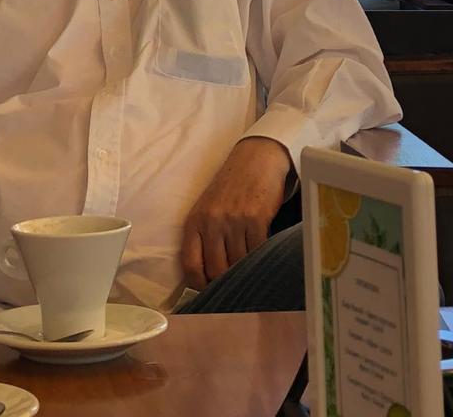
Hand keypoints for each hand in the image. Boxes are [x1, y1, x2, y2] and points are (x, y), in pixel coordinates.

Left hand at [180, 136, 292, 289]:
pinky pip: (257, 252)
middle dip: (226, 282)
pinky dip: (260, 259)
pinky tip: (261, 257)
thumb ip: (204, 238)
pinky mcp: (256, 218)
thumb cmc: (230, 188)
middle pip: (217, 270)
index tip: (209, 292)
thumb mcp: (207, 209)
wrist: (255, 160)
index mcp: (194, 221)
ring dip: (245, 271)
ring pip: (238, 264)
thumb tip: (208, 276)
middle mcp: (211, 221)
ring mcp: (234, 220)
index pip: (191, 264)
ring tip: (250, 272)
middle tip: (234, 285)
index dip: (200, 285)